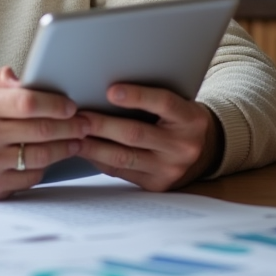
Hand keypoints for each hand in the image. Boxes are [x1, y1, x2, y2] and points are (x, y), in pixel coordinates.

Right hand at [0, 67, 89, 199]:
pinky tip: (51, 159)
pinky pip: (28, 177)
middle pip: (40, 129)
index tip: (72, 104)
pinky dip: (44, 168)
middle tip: (87, 123)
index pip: (28, 101)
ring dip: (64, 148)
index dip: (56, 103)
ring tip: (77, 141)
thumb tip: (25, 76)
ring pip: (40, 155)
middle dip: (70, 126)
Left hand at [76, 83, 223, 191]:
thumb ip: (152, 98)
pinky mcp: (156, 185)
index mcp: (190, 118)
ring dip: (93, 145)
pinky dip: (98, 159)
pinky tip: (83, 148)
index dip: (137, 96)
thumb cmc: (179, 119)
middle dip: (101, 124)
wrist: (203, 151)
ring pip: (123, 157)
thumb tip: (105, 90)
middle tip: (76, 116)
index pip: (164, 103)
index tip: (110, 90)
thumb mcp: (178, 103)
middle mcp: (183, 146)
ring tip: (72, 134)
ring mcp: (169, 169)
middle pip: (136, 133)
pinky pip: (121, 171)